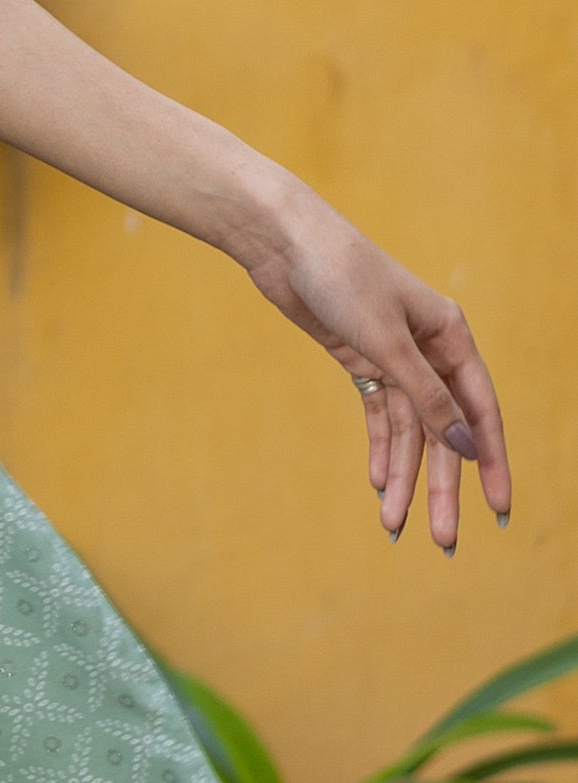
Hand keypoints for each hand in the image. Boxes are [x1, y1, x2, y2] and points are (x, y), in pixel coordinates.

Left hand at [226, 183, 511, 548]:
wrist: (282, 243)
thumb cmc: (341, 276)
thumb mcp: (386, 341)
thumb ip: (425, 396)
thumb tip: (465, 445)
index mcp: (451, 337)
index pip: (480, 411)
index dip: (491, 462)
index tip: (499, 508)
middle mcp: (429, 349)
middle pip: (443, 430)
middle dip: (442, 485)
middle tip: (441, 540)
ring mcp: (394, 356)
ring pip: (408, 430)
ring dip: (404, 477)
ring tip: (394, 526)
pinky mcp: (360, 359)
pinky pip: (380, 414)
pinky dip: (380, 449)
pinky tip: (380, 484)